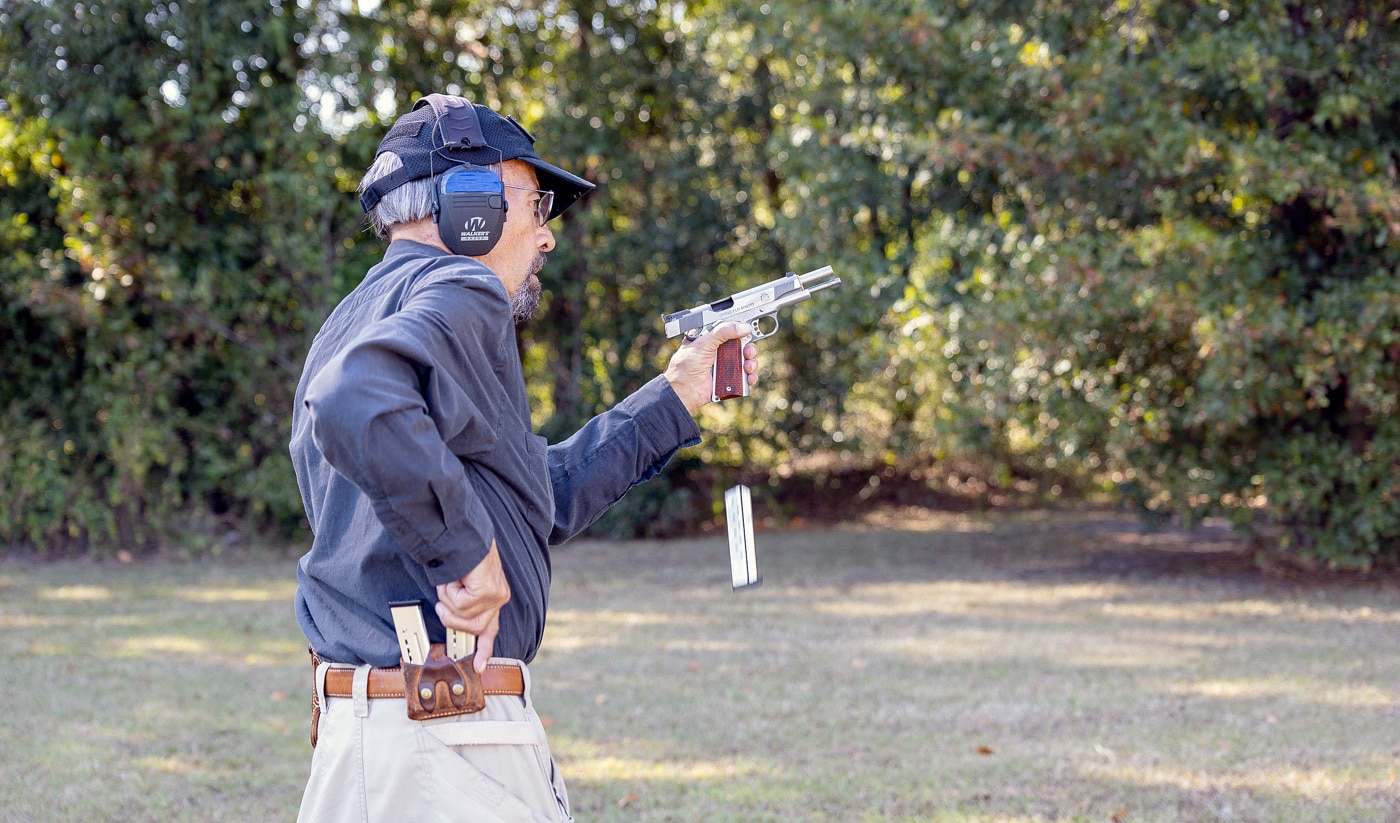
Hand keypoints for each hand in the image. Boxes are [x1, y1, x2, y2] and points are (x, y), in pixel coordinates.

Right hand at [435, 540, 510, 673]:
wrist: (464, 536)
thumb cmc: (461, 557)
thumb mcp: (462, 585)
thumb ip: (464, 604)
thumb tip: (454, 621)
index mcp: (494, 598)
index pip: (491, 628)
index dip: (484, 649)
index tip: (478, 667)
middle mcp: (499, 598)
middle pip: (473, 628)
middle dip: (451, 617)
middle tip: (443, 599)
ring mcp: (495, 596)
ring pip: (463, 617)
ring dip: (448, 601)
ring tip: (451, 583)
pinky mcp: (488, 592)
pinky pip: (460, 605)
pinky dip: (449, 591)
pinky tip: (457, 577)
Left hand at [663, 323, 759, 413]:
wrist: (684, 391)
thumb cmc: (686, 365)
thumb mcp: (703, 343)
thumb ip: (723, 332)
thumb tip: (743, 327)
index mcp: (711, 336)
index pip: (730, 327)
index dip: (741, 327)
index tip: (749, 327)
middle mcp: (720, 349)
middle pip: (742, 343)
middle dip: (749, 346)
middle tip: (748, 351)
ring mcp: (726, 364)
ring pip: (746, 359)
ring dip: (751, 361)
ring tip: (747, 366)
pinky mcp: (730, 378)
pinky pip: (746, 375)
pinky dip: (750, 376)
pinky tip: (748, 377)